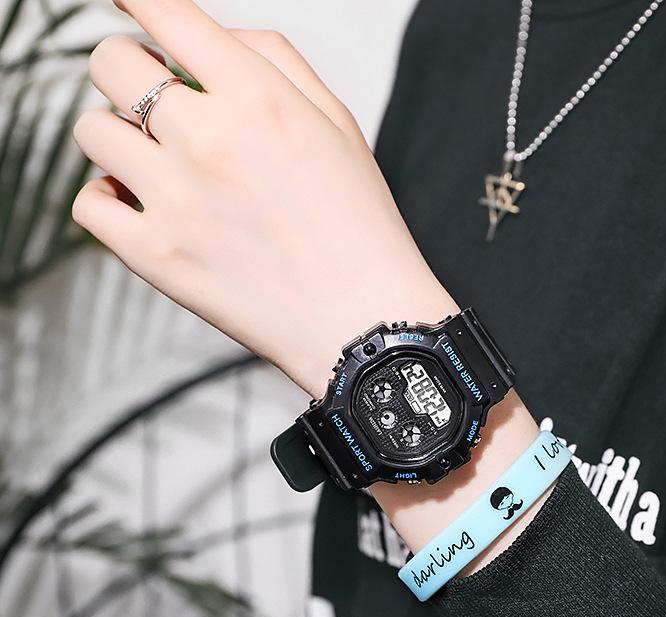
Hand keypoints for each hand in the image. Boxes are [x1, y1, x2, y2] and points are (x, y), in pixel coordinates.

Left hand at [72, 0, 456, 397]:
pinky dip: (105, 198)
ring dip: (117, 136)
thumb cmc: (359, 230)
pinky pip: (88, 204)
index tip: (130, 3)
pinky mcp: (156, 255)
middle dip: (127, 70)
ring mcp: (175, 199)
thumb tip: (212, 38)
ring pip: (91, 131)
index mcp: (259, 99)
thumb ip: (276, 63)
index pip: (165, 12)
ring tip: (155, 162)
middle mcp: (208, 140)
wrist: (361, 320)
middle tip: (153, 100)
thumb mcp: (339, 125)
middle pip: (111, 62)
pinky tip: (141, 205)